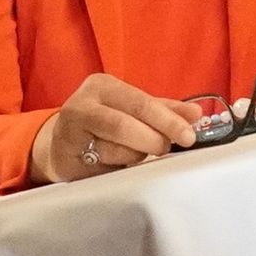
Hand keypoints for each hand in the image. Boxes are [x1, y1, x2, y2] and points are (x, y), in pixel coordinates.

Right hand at [29, 73, 192, 184]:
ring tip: (136, 153)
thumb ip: (164, 109)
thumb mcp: (131, 108)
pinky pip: (104, 170)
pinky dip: (119, 169)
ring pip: (115, 151)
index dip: (167, 120)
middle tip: (166, 148)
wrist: (60, 144)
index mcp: (101, 85)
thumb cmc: (102, 122)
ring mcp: (69, 134)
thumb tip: (196, 113)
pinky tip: (118, 164)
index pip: (140, 103)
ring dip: (136, 156)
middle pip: (125, 126)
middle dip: (153, 140)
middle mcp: (81, 106)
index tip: (189, 135)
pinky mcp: (66, 162)